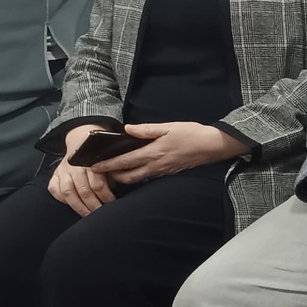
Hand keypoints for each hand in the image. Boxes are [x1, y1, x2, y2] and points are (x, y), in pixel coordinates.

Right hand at [48, 125, 114, 215]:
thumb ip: (113, 172)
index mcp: (90, 161)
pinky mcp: (55, 174)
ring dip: (79, 207)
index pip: (97, 184)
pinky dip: (62, 199)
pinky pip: (54, 189)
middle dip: (94, 206)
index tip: (112, 204)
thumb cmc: (99, 152)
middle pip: (84, 191)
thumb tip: (116, 190)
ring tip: (88, 215)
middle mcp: (74, 166)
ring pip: (68, 193)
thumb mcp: (110, 158)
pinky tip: (71, 205)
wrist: (81, 137)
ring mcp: (63, 170)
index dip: (106, 197)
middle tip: (101, 215)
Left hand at [95, 122, 247, 184]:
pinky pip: (147, 177)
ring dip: (123, 177)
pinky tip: (132, 170)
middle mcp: (155, 165)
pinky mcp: (168, 172)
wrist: (213, 146)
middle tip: (99, 172)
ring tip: (112, 172)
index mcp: (153, 153)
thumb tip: (127, 129)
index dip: (107, 165)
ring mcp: (162, 171)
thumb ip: (147, 129)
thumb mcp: (169, 127)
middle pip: (127, 176)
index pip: (124, 162)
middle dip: (111, 176)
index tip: (93, 167)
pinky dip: (135, 175)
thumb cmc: (192, 134)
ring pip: (136, 179)